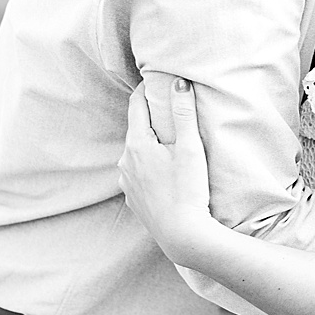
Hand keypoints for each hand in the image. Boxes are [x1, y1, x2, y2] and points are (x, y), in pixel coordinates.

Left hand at [120, 76, 216, 266]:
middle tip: (168, 107)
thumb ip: (184, 114)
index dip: (146, 90)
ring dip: (150, 143)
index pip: (136, 106)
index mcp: (137, 144)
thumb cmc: (188, 190)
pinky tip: (166, 171)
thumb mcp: (190, 148)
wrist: (182, 234)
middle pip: (137, 129)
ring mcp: (127, 182)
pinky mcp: (134, 198)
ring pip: (137, 152)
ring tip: (170, 140)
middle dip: (151, 117)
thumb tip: (178, 83)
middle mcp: (125, 161)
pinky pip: (139, 173)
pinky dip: (150, 165)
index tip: (156, 80)